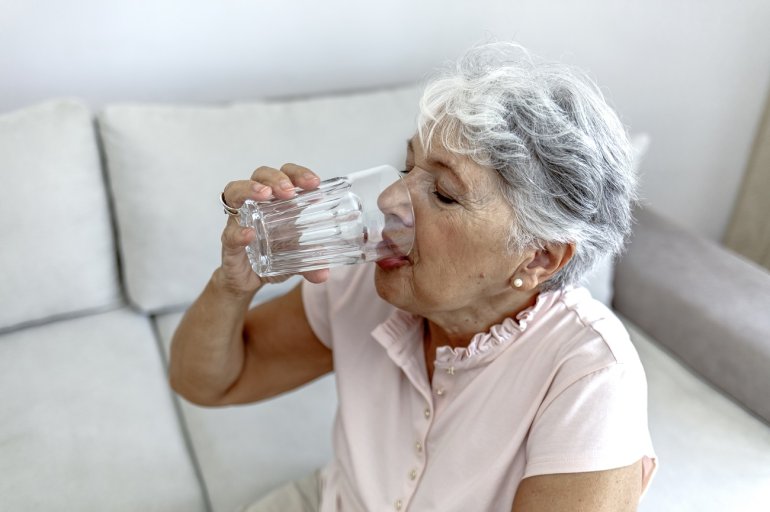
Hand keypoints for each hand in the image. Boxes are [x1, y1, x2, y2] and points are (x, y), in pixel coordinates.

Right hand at [218, 163, 329, 296]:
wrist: (248, 280)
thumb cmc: (272, 256)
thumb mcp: (296, 259)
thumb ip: (310, 264)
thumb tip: (324, 274)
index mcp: (277, 202)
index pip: (286, 175)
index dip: (298, 173)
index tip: (314, 183)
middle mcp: (256, 204)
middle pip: (261, 175)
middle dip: (276, 177)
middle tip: (289, 191)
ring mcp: (239, 219)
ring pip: (235, 191)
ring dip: (251, 188)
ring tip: (266, 194)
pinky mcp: (228, 240)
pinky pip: (229, 231)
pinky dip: (238, 231)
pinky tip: (249, 234)